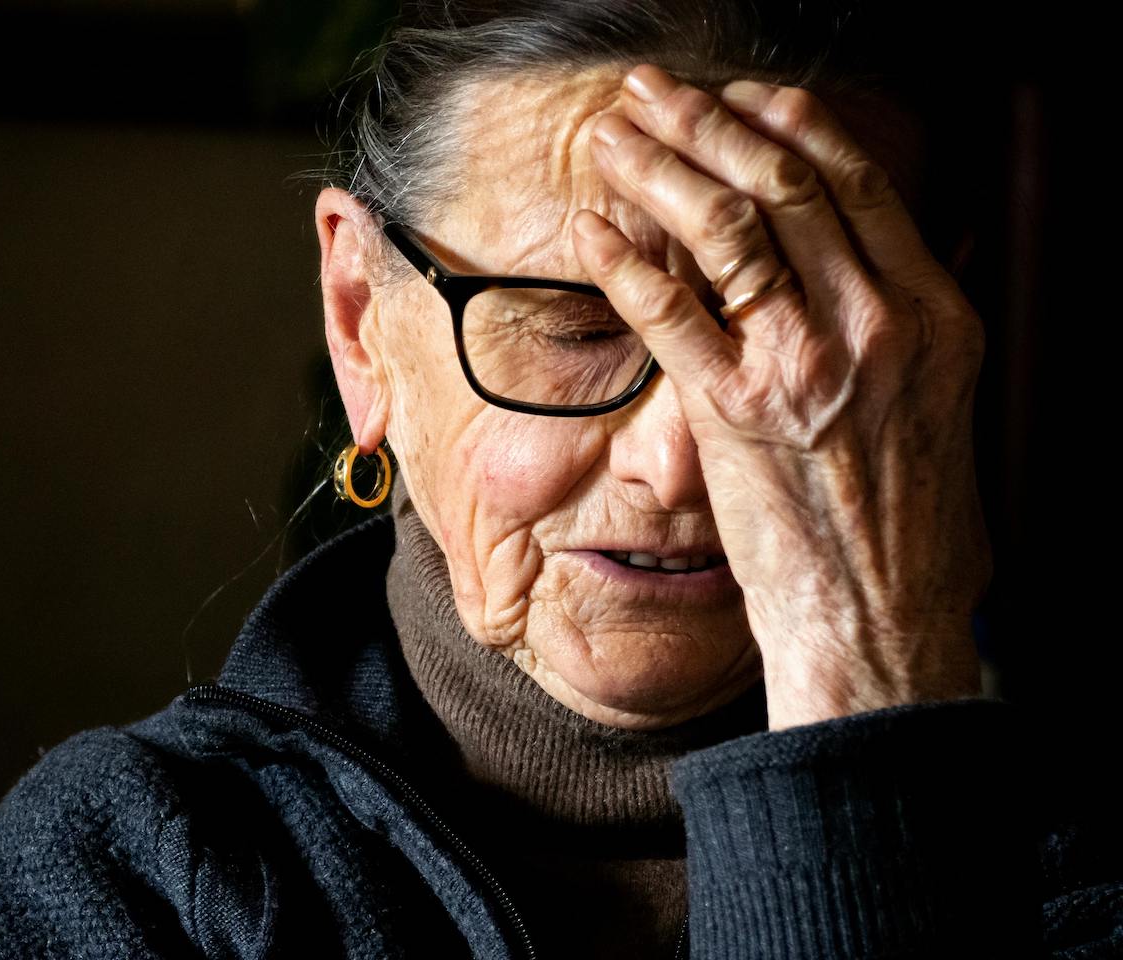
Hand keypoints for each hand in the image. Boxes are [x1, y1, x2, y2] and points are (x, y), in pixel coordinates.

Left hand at [570, 64, 988, 729]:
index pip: (858, 184)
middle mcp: (876, 324)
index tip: (742, 99)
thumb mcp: (938, 406)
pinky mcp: (737, 413)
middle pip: (785, 185)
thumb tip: (859, 265)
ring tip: (613, 135)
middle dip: (708, 122)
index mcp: (933, 314)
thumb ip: (900, 326)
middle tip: (654, 91)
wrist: (883, 619)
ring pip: (729, 228)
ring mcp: (806, 365)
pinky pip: (671, 312)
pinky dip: (625, 260)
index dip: (791, 126)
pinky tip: (593, 228)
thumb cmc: (906, 525)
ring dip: (660, 168)